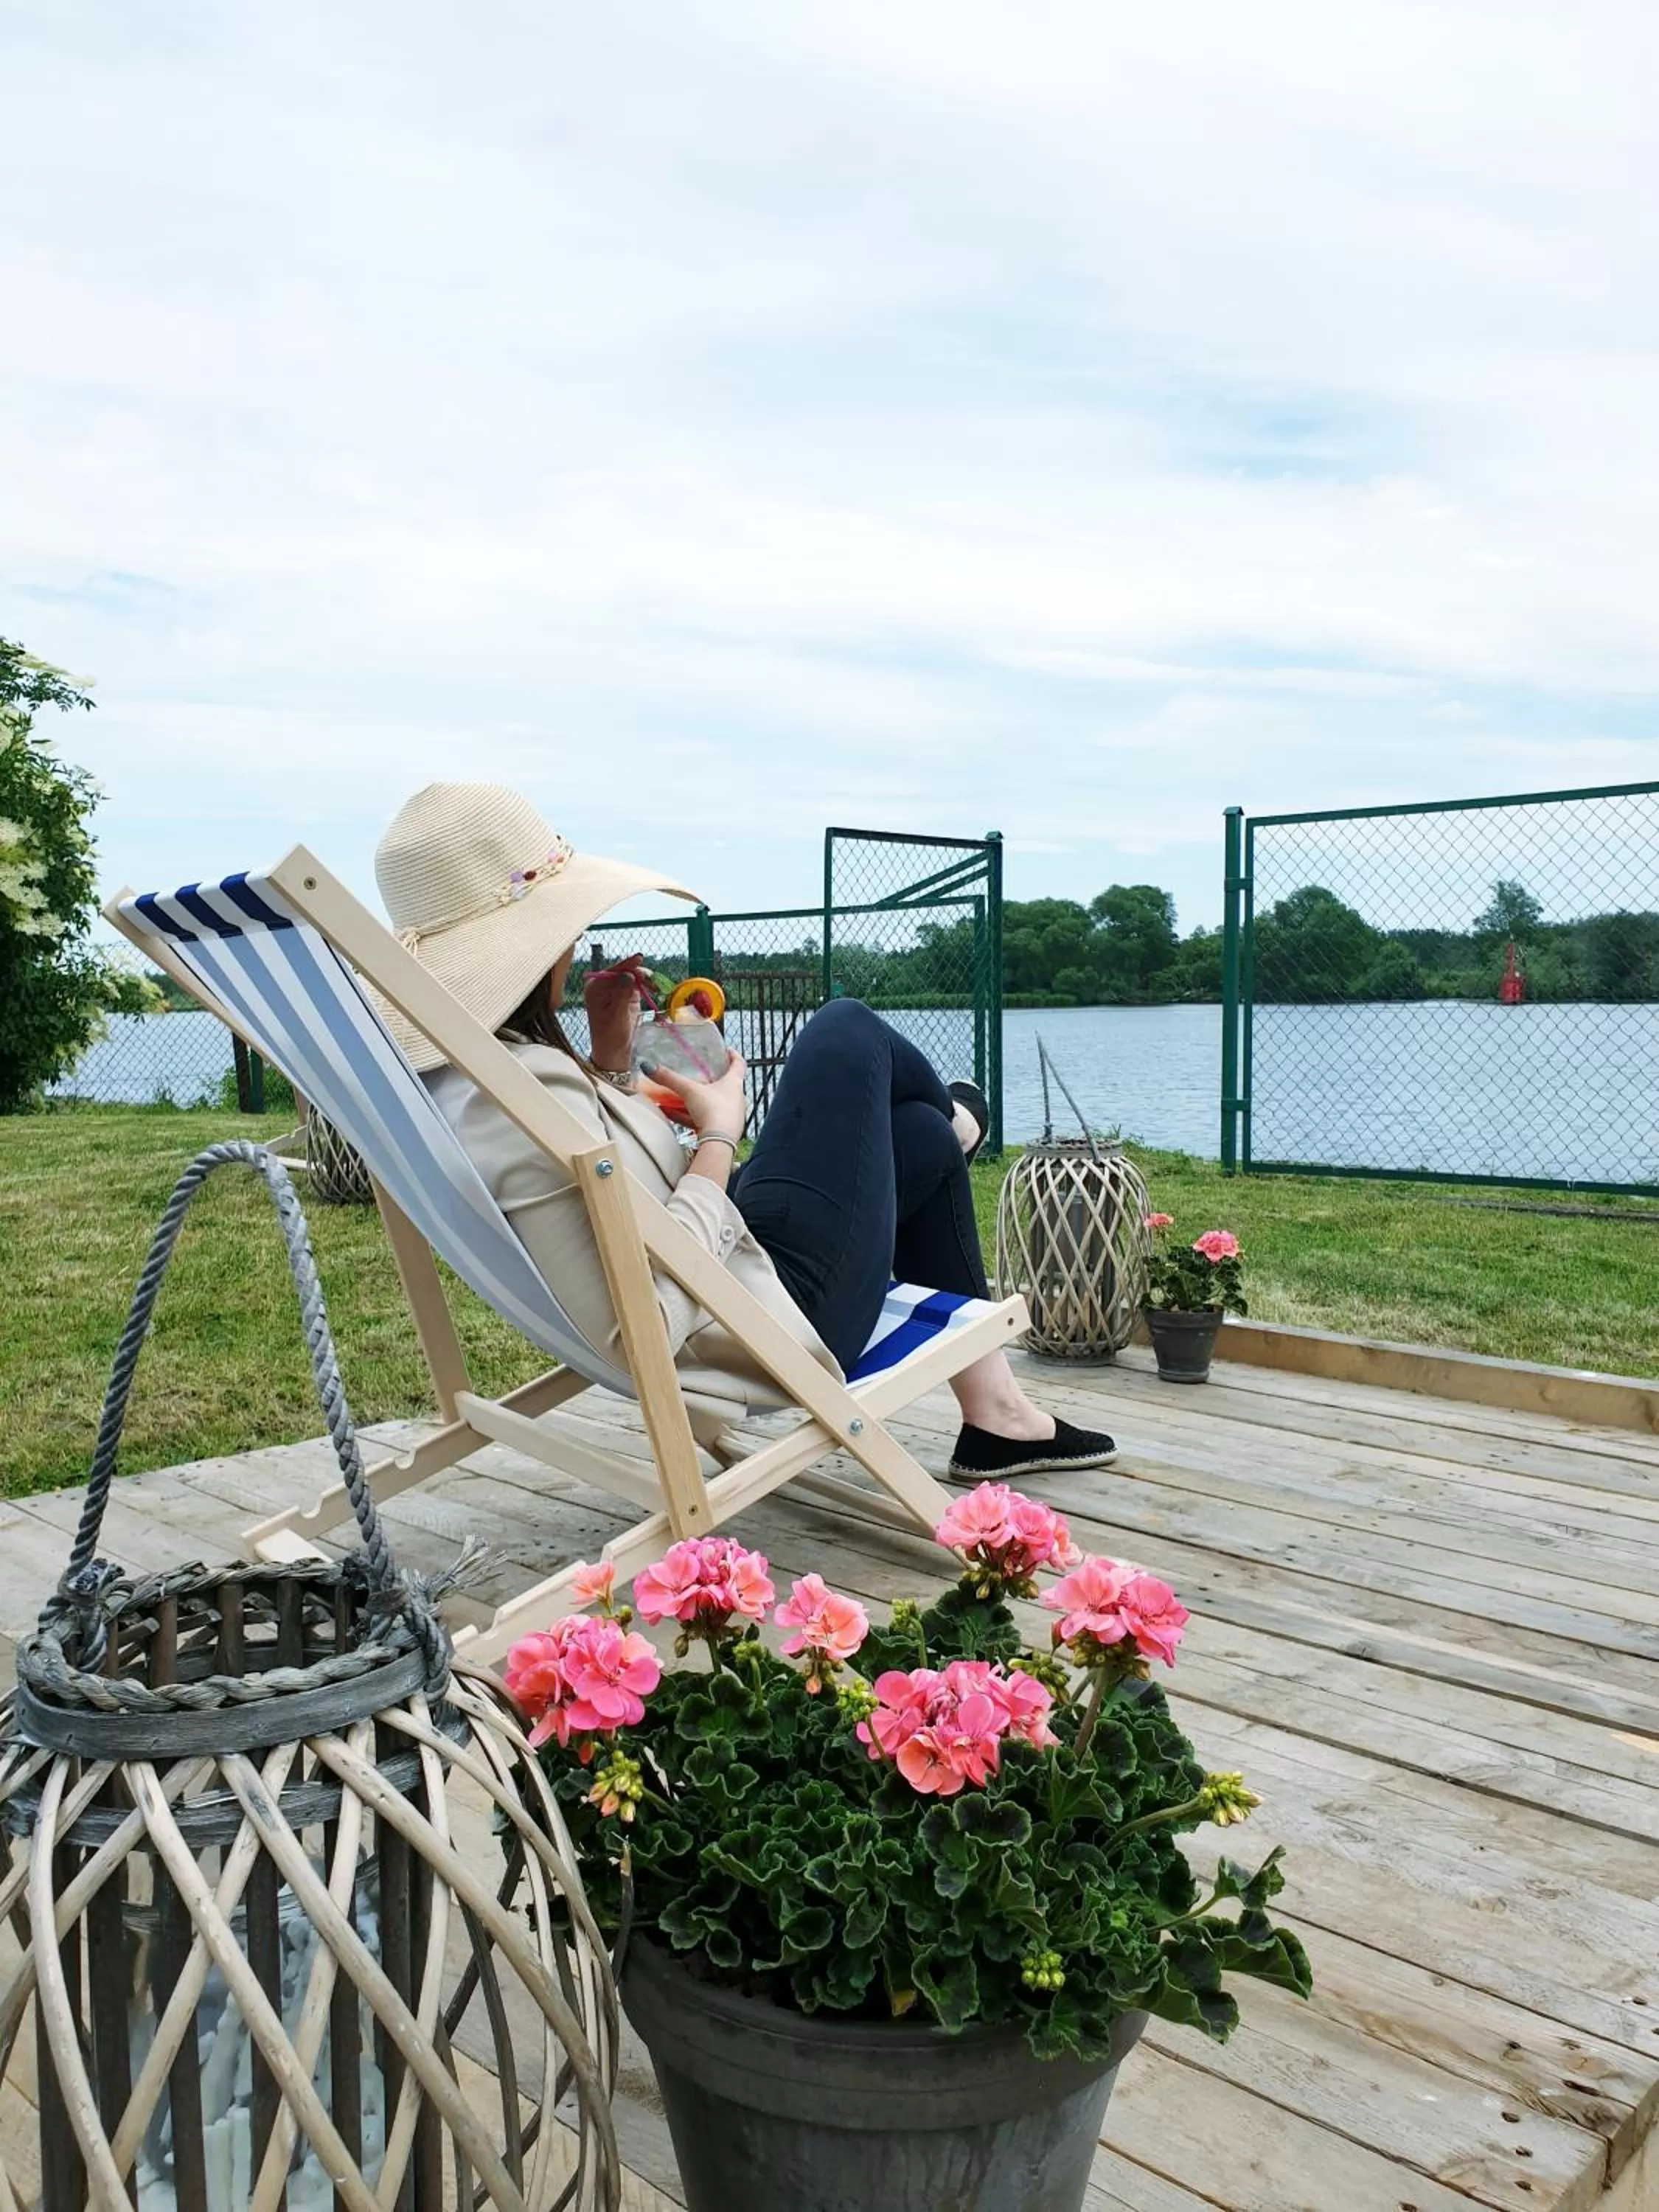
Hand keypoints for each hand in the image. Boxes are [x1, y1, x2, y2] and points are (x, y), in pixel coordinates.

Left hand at [583, 954, 648, 1070]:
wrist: (614, 1053)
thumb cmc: (610, 1037)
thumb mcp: (616, 1015)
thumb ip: (622, 993)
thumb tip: (629, 974)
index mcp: (595, 988)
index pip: (613, 971)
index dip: (627, 964)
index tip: (640, 958)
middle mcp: (605, 986)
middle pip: (624, 971)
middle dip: (638, 972)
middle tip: (652, 981)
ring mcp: (617, 990)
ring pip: (633, 976)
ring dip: (644, 979)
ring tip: (654, 987)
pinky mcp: (627, 996)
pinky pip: (638, 985)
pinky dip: (646, 985)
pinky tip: (653, 989)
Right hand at [640, 1050, 747, 1142]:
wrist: (718, 1143)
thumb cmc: (713, 1112)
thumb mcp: (689, 1091)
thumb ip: (669, 1079)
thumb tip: (648, 1066)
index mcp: (734, 1084)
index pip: (738, 1064)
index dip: (733, 1055)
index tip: (727, 1049)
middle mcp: (735, 1099)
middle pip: (723, 1084)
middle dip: (709, 1079)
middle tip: (697, 1073)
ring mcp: (729, 1116)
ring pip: (710, 1104)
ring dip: (694, 1100)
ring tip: (676, 1095)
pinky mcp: (720, 1131)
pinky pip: (702, 1119)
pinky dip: (688, 1115)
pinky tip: (670, 1114)